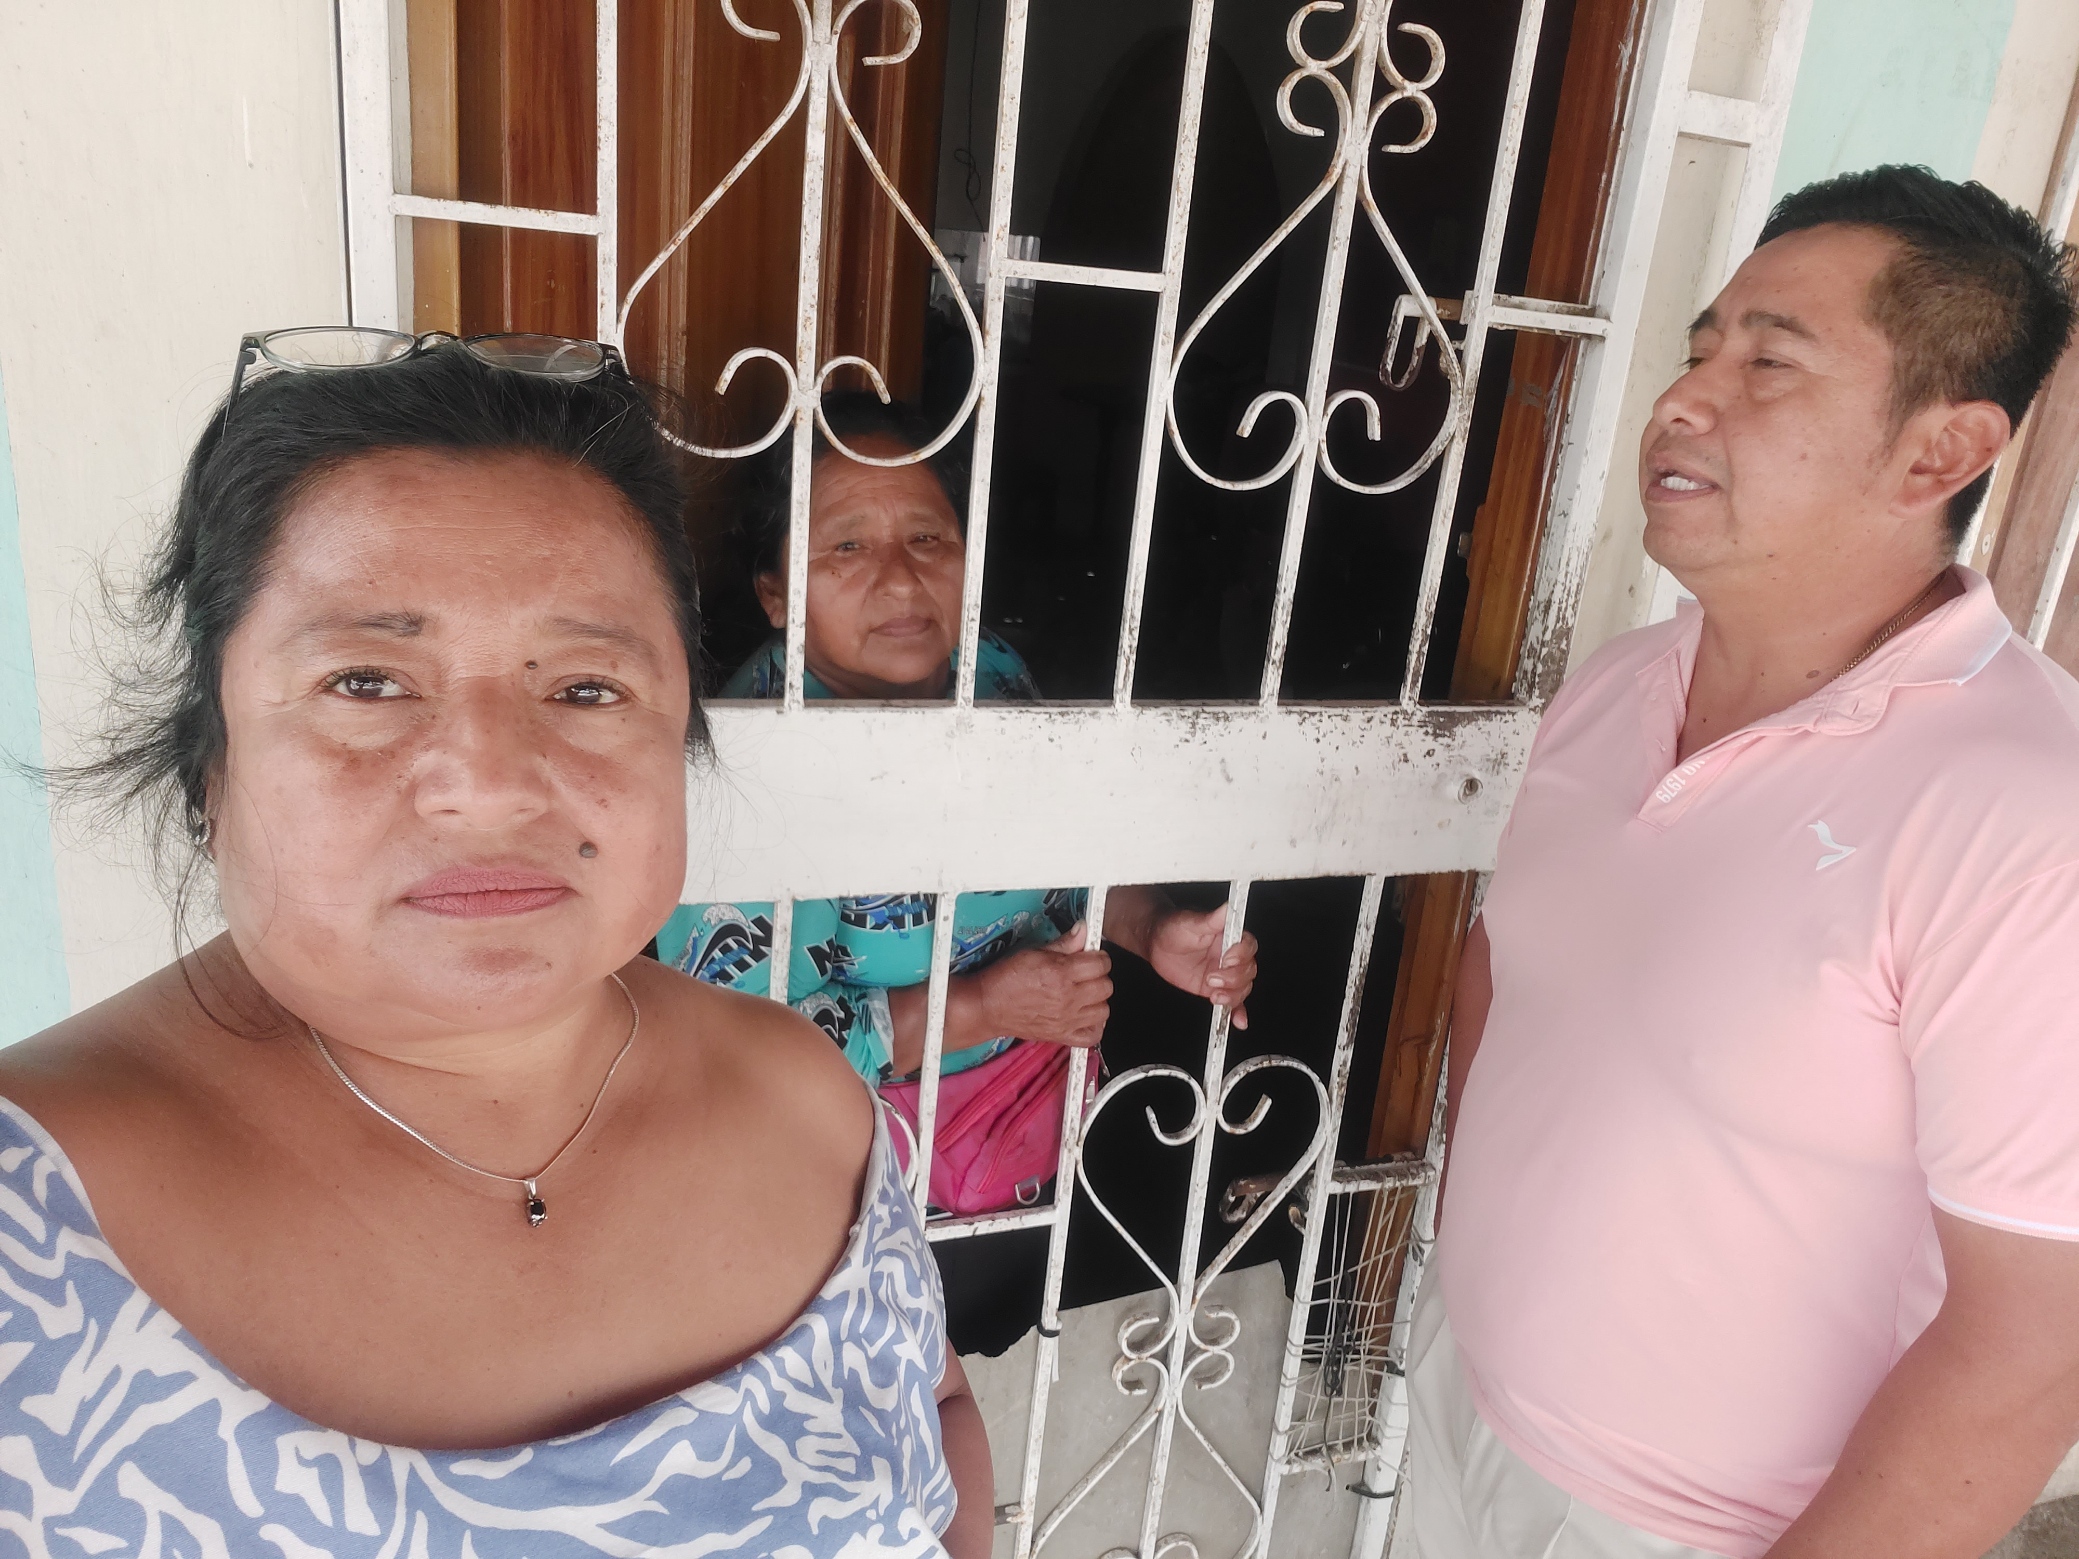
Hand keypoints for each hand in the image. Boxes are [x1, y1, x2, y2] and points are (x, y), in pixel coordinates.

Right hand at [975, 926, 1112, 1047]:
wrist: (987, 1006)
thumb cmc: (1005, 979)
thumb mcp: (1033, 953)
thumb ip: (1064, 943)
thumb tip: (1083, 930)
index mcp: (1061, 974)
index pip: (1101, 964)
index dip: (1098, 957)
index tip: (1091, 956)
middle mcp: (1067, 998)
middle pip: (1106, 986)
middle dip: (1099, 976)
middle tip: (1086, 973)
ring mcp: (1066, 1020)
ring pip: (1104, 1011)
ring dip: (1098, 1001)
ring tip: (1085, 994)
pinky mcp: (1061, 1036)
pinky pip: (1093, 1036)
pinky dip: (1094, 1026)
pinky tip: (1085, 1016)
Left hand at [1146, 903, 1257, 1028]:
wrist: (1156, 943)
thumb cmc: (1173, 927)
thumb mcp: (1191, 922)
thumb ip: (1212, 919)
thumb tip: (1227, 907)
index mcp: (1229, 936)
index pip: (1247, 946)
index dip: (1240, 955)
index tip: (1226, 959)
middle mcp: (1231, 955)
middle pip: (1248, 970)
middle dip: (1233, 978)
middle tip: (1211, 978)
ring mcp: (1224, 973)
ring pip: (1243, 988)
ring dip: (1233, 995)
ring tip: (1215, 996)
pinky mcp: (1216, 988)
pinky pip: (1234, 1002)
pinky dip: (1238, 1012)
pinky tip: (1238, 1021)